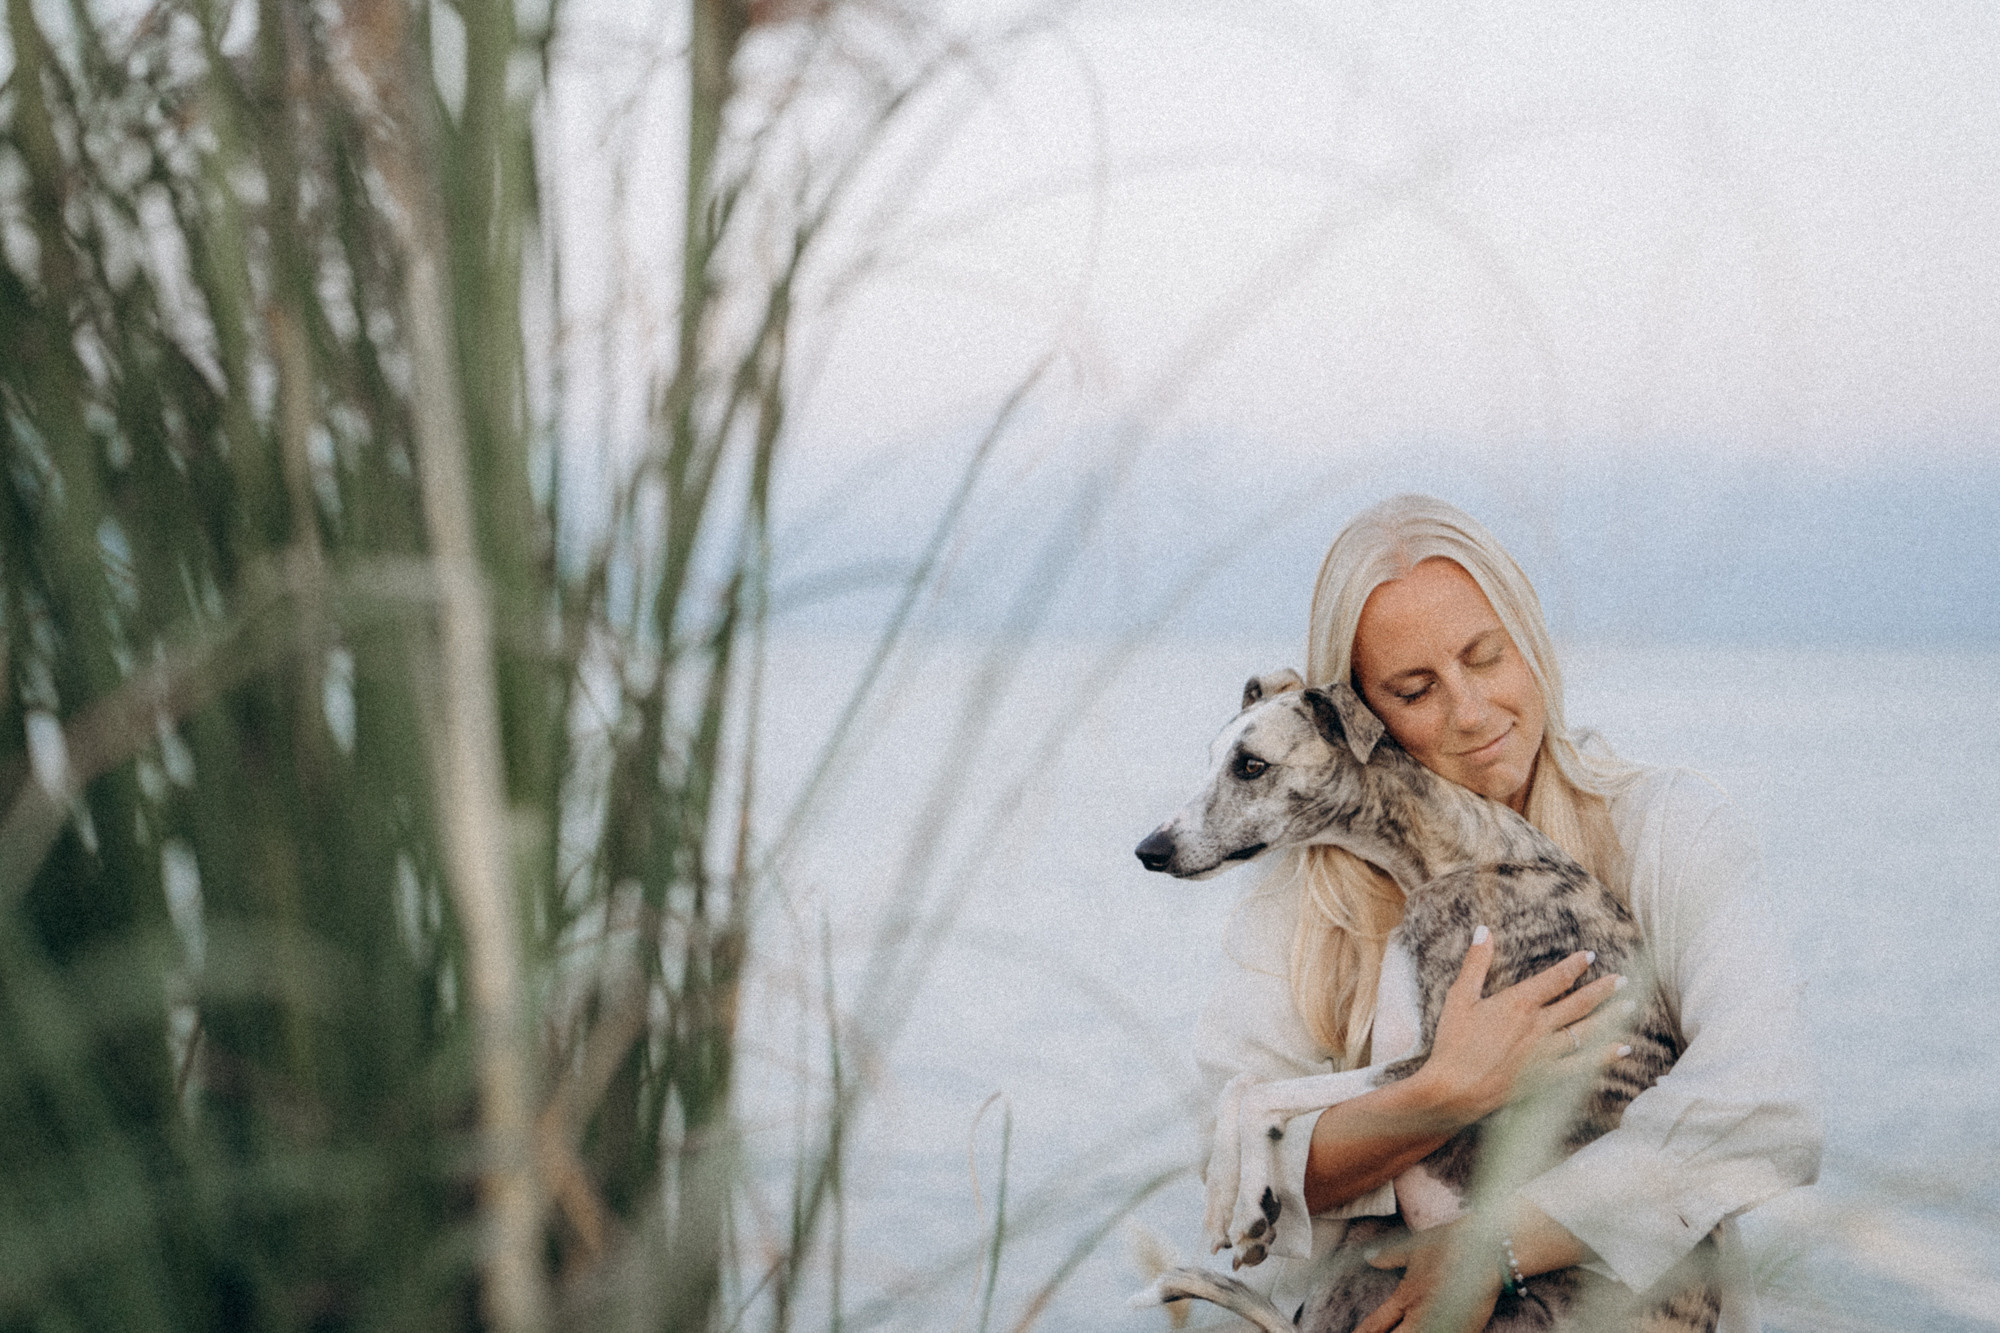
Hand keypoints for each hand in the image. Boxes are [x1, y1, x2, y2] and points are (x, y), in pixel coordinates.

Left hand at [1356, 1222, 1499, 1332]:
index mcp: (1406, 1297)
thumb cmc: (1452, 1243)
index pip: (1376, 1324)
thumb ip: (1390, 1256)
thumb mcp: (1416, 1247)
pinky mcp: (1466, 1330)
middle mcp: (1421, 1316)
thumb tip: (1369, 1257)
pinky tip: (1436, 1331)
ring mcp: (1444, 1326)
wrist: (1489, 1248)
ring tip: (1407, 1332)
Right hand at [1411, 926, 1627, 1121]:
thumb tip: (1484, 930)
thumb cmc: (1453, 1043)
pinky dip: (1605, 1056)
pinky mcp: (1547, 1077)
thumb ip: (1475, 963)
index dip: (1575, 966)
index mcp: (1519, 1003)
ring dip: (1610, 1018)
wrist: (1455, 1089)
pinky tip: (1622, 1049)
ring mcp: (1546, 1053)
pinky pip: (1583, 1064)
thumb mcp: (1459, 997)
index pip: (1555, 979)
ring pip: (1587, 1032)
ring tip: (1630, 1007)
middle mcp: (1539, 1026)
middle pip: (1579, 1004)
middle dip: (1603, 990)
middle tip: (1623, 980)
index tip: (1590, 957)